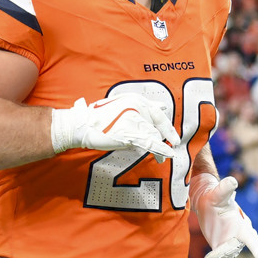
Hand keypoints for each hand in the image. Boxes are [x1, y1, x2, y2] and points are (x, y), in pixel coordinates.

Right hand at [50, 94, 179, 161]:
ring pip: (154, 135)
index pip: (157, 112)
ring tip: (163, 157)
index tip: (173, 133)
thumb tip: (158, 109)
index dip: (167, 124)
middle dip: (167, 135)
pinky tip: (169, 154)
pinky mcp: (130, 133)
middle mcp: (138, 107)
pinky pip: (150, 143)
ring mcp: (134, 120)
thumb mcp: (120, 105)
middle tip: (174, 143)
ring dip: (161, 148)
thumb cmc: (99, 116)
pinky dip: (161, 150)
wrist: (82, 123)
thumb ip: (138, 107)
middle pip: (158, 124)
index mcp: (136, 99)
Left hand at [190, 173, 257, 257]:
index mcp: (241, 225)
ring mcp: (230, 244)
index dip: (256, 247)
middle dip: (224, 256)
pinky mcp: (221, 249)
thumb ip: (225, 188)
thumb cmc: (217, 196)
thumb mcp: (219, 193)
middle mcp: (238, 237)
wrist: (209, 203)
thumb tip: (231, 181)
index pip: (250, 237)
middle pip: (233, 250)